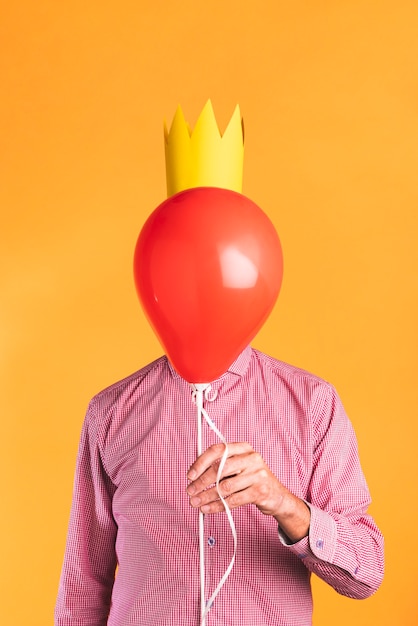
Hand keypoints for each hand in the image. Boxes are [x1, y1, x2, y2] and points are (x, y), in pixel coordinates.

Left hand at [187, 442, 309, 541]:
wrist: (277, 496)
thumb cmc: (252, 480)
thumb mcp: (238, 467)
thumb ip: (219, 467)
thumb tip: (194, 474)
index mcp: (243, 448)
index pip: (218, 450)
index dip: (201, 462)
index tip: (190, 475)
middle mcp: (251, 458)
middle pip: (220, 468)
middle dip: (201, 482)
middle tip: (190, 491)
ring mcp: (257, 474)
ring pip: (225, 486)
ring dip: (207, 496)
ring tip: (196, 502)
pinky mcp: (260, 491)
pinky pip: (233, 500)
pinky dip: (217, 506)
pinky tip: (208, 508)